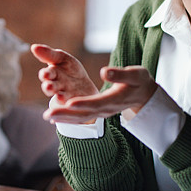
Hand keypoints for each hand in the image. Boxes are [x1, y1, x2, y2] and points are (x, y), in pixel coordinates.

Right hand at [31, 44, 98, 105]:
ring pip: (59, 98)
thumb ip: (49, 54)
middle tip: (49, 86)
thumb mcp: (63, 59)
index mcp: (53, 73)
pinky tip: (67, 108)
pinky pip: (69, 108)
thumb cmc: (71, 71)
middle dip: (49, 87)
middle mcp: (56, 86)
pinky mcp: (72, 106)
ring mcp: (64, 97)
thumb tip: (33, 47)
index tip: (46, 73)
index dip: (46, 74)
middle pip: (50, 87)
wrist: (86, 88)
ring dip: (58, 98)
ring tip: (60, 97)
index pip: (47, 73)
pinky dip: (66, 109)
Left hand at [44, 65, 159, 123]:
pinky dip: (68, 118)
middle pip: (84, 114)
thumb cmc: (139, 81)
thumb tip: (104, 71)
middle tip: (48, 114)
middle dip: (66, 114)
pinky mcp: (98, 112)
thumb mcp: (134, 74)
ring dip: (64, 118)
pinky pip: (81, 118)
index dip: (82, 103)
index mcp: (114, 100)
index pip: (96, 103)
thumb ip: (119, 74)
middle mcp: (106, 109)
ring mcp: (102, 113)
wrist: (144, 95)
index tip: (68, 102)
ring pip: (81, 118)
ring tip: (47, 116)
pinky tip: (54, 117)